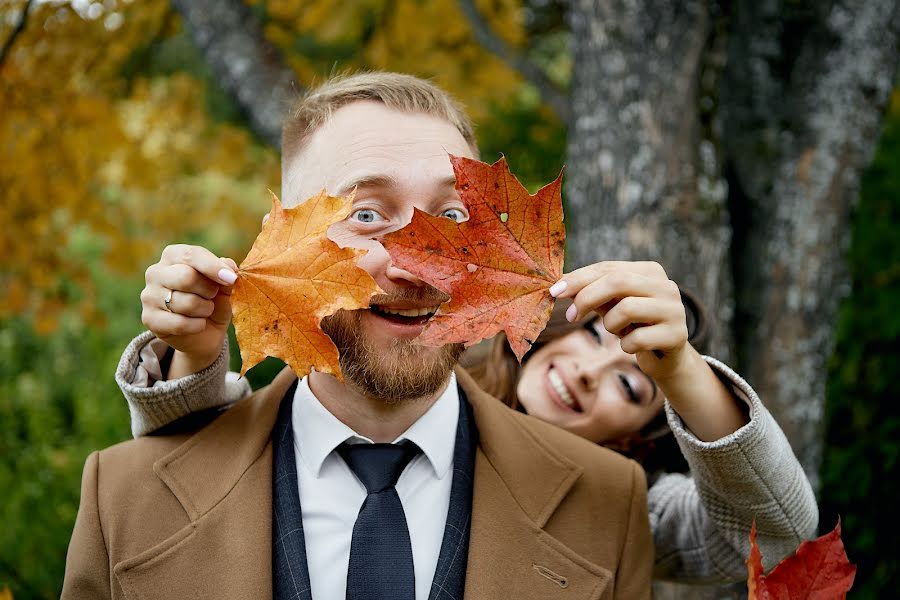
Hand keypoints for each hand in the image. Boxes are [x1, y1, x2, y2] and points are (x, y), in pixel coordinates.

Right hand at [140, 244, 237, 376]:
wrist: (202, 334)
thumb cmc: (213, 302)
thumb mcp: (224, 287)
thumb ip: (226, 274)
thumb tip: (228, 264)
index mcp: (173, 256)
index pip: (192, 255)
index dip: (213, 266)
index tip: (232, 278)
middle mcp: (156, 272)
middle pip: (186, 277)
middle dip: (209, 290)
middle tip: (213, 296)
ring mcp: (149, 296)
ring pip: (186, 303)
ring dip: (205, 309)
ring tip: (205, 310)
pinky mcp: (149, 318)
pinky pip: (181, 323)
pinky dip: (198, 326)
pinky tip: (198, 324)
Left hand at [549, 261, 689, 381]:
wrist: (667, 358)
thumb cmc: (634, 326)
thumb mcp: (612, 306)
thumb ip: (591, 293)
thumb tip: (558, 284)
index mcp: (650, 271)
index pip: (608, 267)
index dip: (579, 278)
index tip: (554, 291)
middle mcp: (666, 286)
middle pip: (618, 282)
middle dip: (587, 298)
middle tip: (570, 316)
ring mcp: (675, 310)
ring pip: (626, 309)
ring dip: (610, 325)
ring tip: (617, 332)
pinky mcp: (677, 335)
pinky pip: (636, 339)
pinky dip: (626, 346)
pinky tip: (632, 346)